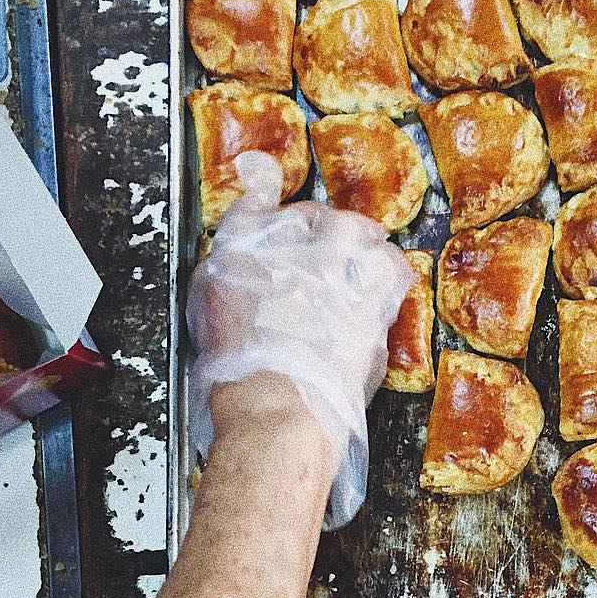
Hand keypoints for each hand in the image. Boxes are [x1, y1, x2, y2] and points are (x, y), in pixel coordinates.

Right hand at [187, 152, 415, 527]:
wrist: (275, 408)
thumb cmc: (237, 383)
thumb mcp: (207, 329)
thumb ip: (225, 291)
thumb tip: (241, 283)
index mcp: (235, 255)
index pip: (252, 204)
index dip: (264, 194)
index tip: (268, 188)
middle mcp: (284, 248)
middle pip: (309, 214)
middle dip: (317, 230)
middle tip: (324, 255)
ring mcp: (330, 266)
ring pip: (351, 228)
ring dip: (356, 240)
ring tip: (360, 255)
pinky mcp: (368, 295)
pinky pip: (389, 262)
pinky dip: (389, 267)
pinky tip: (385, 279)